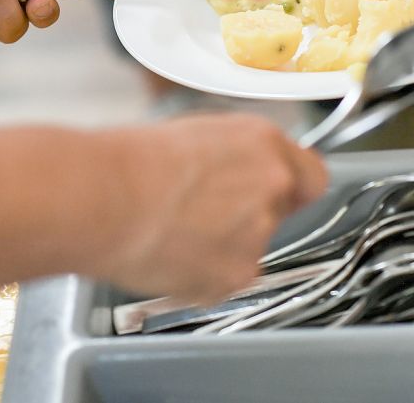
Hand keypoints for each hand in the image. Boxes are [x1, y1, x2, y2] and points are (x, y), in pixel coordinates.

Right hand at [79, 114, 327, 303]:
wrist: (102, 198)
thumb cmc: (129, 162)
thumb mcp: (195, 135)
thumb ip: (237, 157)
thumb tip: (240, 172)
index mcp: (264, 144)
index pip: (312, 177)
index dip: (289, 188)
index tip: (274, 194)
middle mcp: (272, 187)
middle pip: (279, 213)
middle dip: (247, 217)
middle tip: (200, 213)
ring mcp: (257, 235)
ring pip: (250, 248)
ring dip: (223, 246)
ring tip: (174, 231)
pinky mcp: (235, 276)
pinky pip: (226, 279)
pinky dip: (202, 273)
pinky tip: (170, 254)